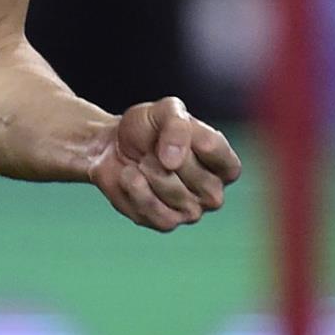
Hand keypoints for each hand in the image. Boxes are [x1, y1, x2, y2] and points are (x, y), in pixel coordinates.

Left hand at [90, 97, 241, 232]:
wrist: (110, 146)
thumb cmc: (147, 127)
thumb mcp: (165, 111)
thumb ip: (177, 126)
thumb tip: (174, 161)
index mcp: (223, 163)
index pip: (222, 158)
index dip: (193, 142)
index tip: (171, 128)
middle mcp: (213, 191)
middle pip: (198, 178)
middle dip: (167, 157)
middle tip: (152, 147)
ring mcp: (192, 211)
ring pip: (175, 195)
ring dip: (149, 171)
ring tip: (141, 160)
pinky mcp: (165, 223)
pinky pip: (156, 213)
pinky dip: (136, 190)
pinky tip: (129, 175)